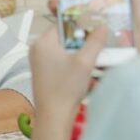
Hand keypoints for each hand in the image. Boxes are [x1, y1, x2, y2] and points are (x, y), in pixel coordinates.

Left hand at [28, 24, 106, 139]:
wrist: (54, 116)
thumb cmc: (65, 88)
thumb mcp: (85, 62)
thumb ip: (95, 42)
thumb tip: (102, 27)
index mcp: (43, 42)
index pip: (63, 23)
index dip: (80, 23)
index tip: (95, 25)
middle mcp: (38, 50)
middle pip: (64, 37)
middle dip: (83, 40)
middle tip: (99, 41)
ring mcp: (40, 62)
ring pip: (65, 50)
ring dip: (81, 53)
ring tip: (96, 56)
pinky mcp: (44, 73)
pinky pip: (62, 61)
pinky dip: (74, 63)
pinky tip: (87, 69)